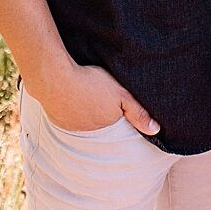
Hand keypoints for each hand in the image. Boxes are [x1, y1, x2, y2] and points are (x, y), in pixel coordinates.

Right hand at [29, 61, 158, 134]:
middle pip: (101, 120)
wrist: (55, 78)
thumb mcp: (122, 94)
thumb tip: (155, 131)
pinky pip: (68, 116)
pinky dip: (71, 107)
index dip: (119, 107)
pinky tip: (73, 95)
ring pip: (84, 118)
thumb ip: (139, 112)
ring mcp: (71, 126)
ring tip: (87, 93)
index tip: (116, 97)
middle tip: (100, 91)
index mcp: (107, 124)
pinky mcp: (57, 119)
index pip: (118, 119)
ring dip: (86, 108)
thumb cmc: (91, 83)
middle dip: (102, 109)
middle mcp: (89, 130)